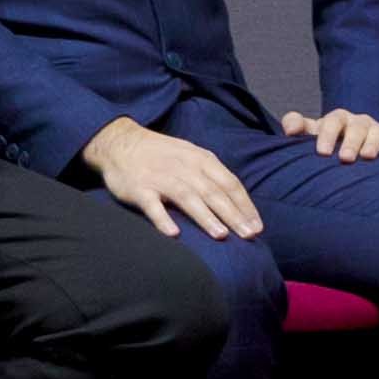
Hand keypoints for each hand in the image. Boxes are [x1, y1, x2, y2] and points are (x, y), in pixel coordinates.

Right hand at [86, 115, 267, 240]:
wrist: (121, 142)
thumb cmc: (162, 155)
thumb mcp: (191, 156)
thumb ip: (212, 176)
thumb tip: (238, 204)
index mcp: (201, 159)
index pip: (229, 183)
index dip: (245, 205)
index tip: (257, 226)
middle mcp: (184, 167)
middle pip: (213, 192)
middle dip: (233, 215)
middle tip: (249, 235)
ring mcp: (161, 178)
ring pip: (187, 198)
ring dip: (205, 217)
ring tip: (221, 235)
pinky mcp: (139, 188)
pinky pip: (152, 205)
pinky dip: (163, 219)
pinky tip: (174, 234)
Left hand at [281, 104, 378, 164]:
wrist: (349, 147)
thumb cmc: (327, 142)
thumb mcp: (311, 133)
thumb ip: (297, 125)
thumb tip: (289, 129)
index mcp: (338, 119)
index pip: (333, 121)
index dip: (327, 135)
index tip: (321, 152)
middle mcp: (360, 123)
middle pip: (357, 127)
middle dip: (351, 142)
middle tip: (345, 158)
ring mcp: (378, 132)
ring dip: (375, 143)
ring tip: (368, 157)